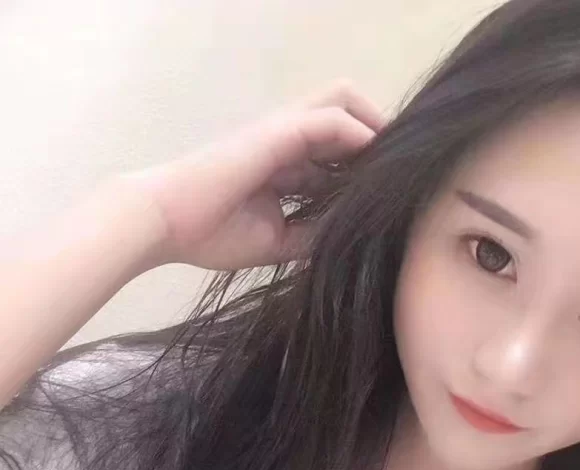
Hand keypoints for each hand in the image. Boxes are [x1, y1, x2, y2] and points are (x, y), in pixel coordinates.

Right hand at [117, 80, 384, 271]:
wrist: (165, 223)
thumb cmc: (210, 233)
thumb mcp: (277, 241)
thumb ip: (312, 234)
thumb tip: (349, 239)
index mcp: (285, 163)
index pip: (337, 147)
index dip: (366, 161)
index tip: (393, 187)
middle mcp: (287, 139)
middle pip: (345, 110)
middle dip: (378, 131)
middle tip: (399, 167)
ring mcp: (281, 130)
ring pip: (343, 103)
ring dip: (375, 126)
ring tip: (397, 161)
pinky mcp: (276, 132)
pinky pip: (330, 121)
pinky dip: (359, 136)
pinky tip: (378, 162)